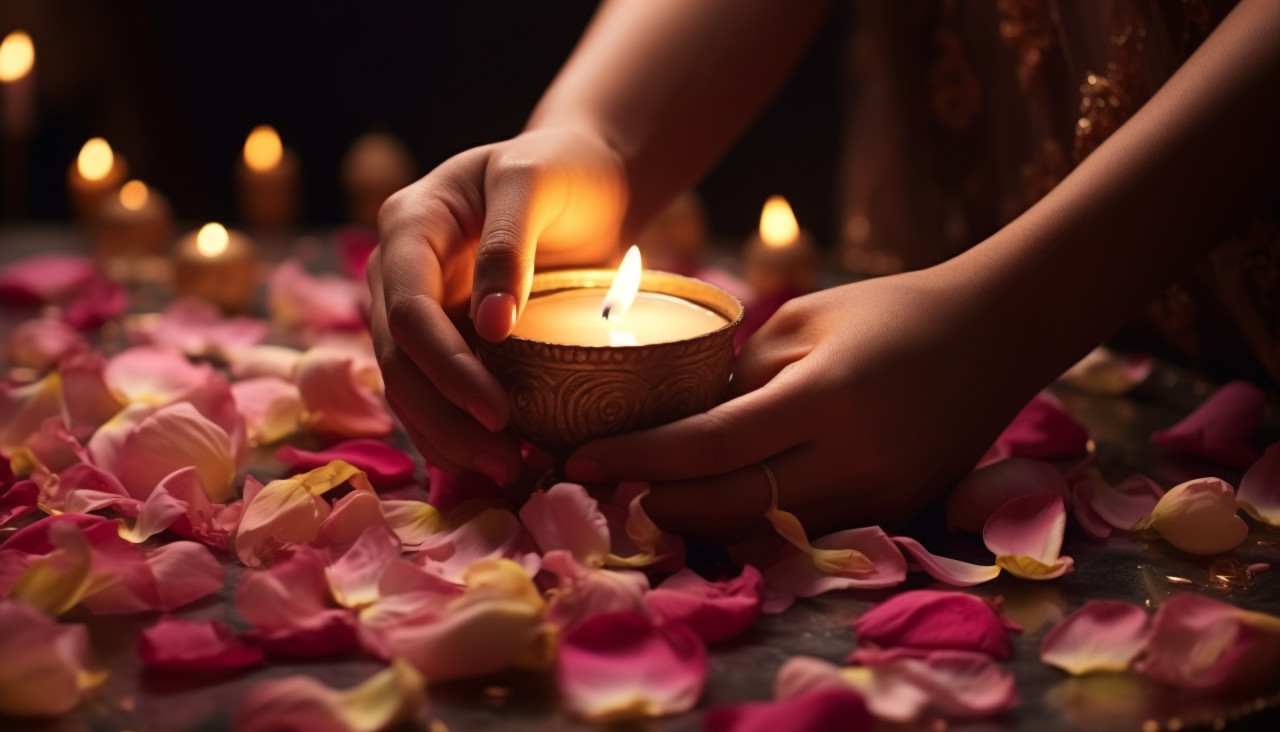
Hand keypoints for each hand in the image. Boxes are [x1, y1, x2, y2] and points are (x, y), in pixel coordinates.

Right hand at [368, 128, 627, 482]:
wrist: (580, 178)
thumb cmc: (562, 168)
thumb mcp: (536, 181)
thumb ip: (510, 244)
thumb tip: (491, 328)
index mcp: (410, 224)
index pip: (409, 311)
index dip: (447, 368)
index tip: (498, 413)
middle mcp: (398, 271)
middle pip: (399, 360)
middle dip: (445, 419)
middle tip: (506, 464)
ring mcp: (417, 307)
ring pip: (407, 387)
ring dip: (447, 438)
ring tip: (504, 475)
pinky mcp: (445, 338)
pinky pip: (434, 394)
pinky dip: (456, 432)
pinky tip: (492, 465)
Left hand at [563, 268, 1035, 540]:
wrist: (995, 335)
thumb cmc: (891, 312)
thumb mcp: (803, 322)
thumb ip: (739, 377)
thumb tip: (680, 425)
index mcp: (825, 397)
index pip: (709, 444)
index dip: (638, 458)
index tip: (581, 458)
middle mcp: (853, 458)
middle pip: (728, 506)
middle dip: (656, 503)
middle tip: (601, 489)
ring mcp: (877, 495)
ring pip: (762, 531)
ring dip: (697, 523)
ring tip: (645, 500)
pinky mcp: (892, 511)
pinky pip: (802, 532)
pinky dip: (750, 526)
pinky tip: (712, 508)